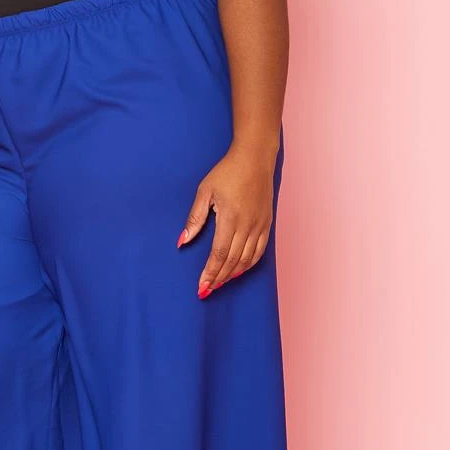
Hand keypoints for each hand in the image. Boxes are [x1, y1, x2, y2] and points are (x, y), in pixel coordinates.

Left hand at [177, 142, 276, 296]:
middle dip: (219, 278)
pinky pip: (260, 251)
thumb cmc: (227, 173)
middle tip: (207, 290)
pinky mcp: (267, 224)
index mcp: (230, 218)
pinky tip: (239, 271)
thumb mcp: (205, 192)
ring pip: (247, 259)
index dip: (210, 273)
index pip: (219, 254)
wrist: (255, 159)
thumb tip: (182, 241)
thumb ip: (195, 219)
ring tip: (220, 284)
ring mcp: (259, 226)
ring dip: (233, 275)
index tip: (202, 287)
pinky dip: (249, 264)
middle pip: (232, 261)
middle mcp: (247, 225)